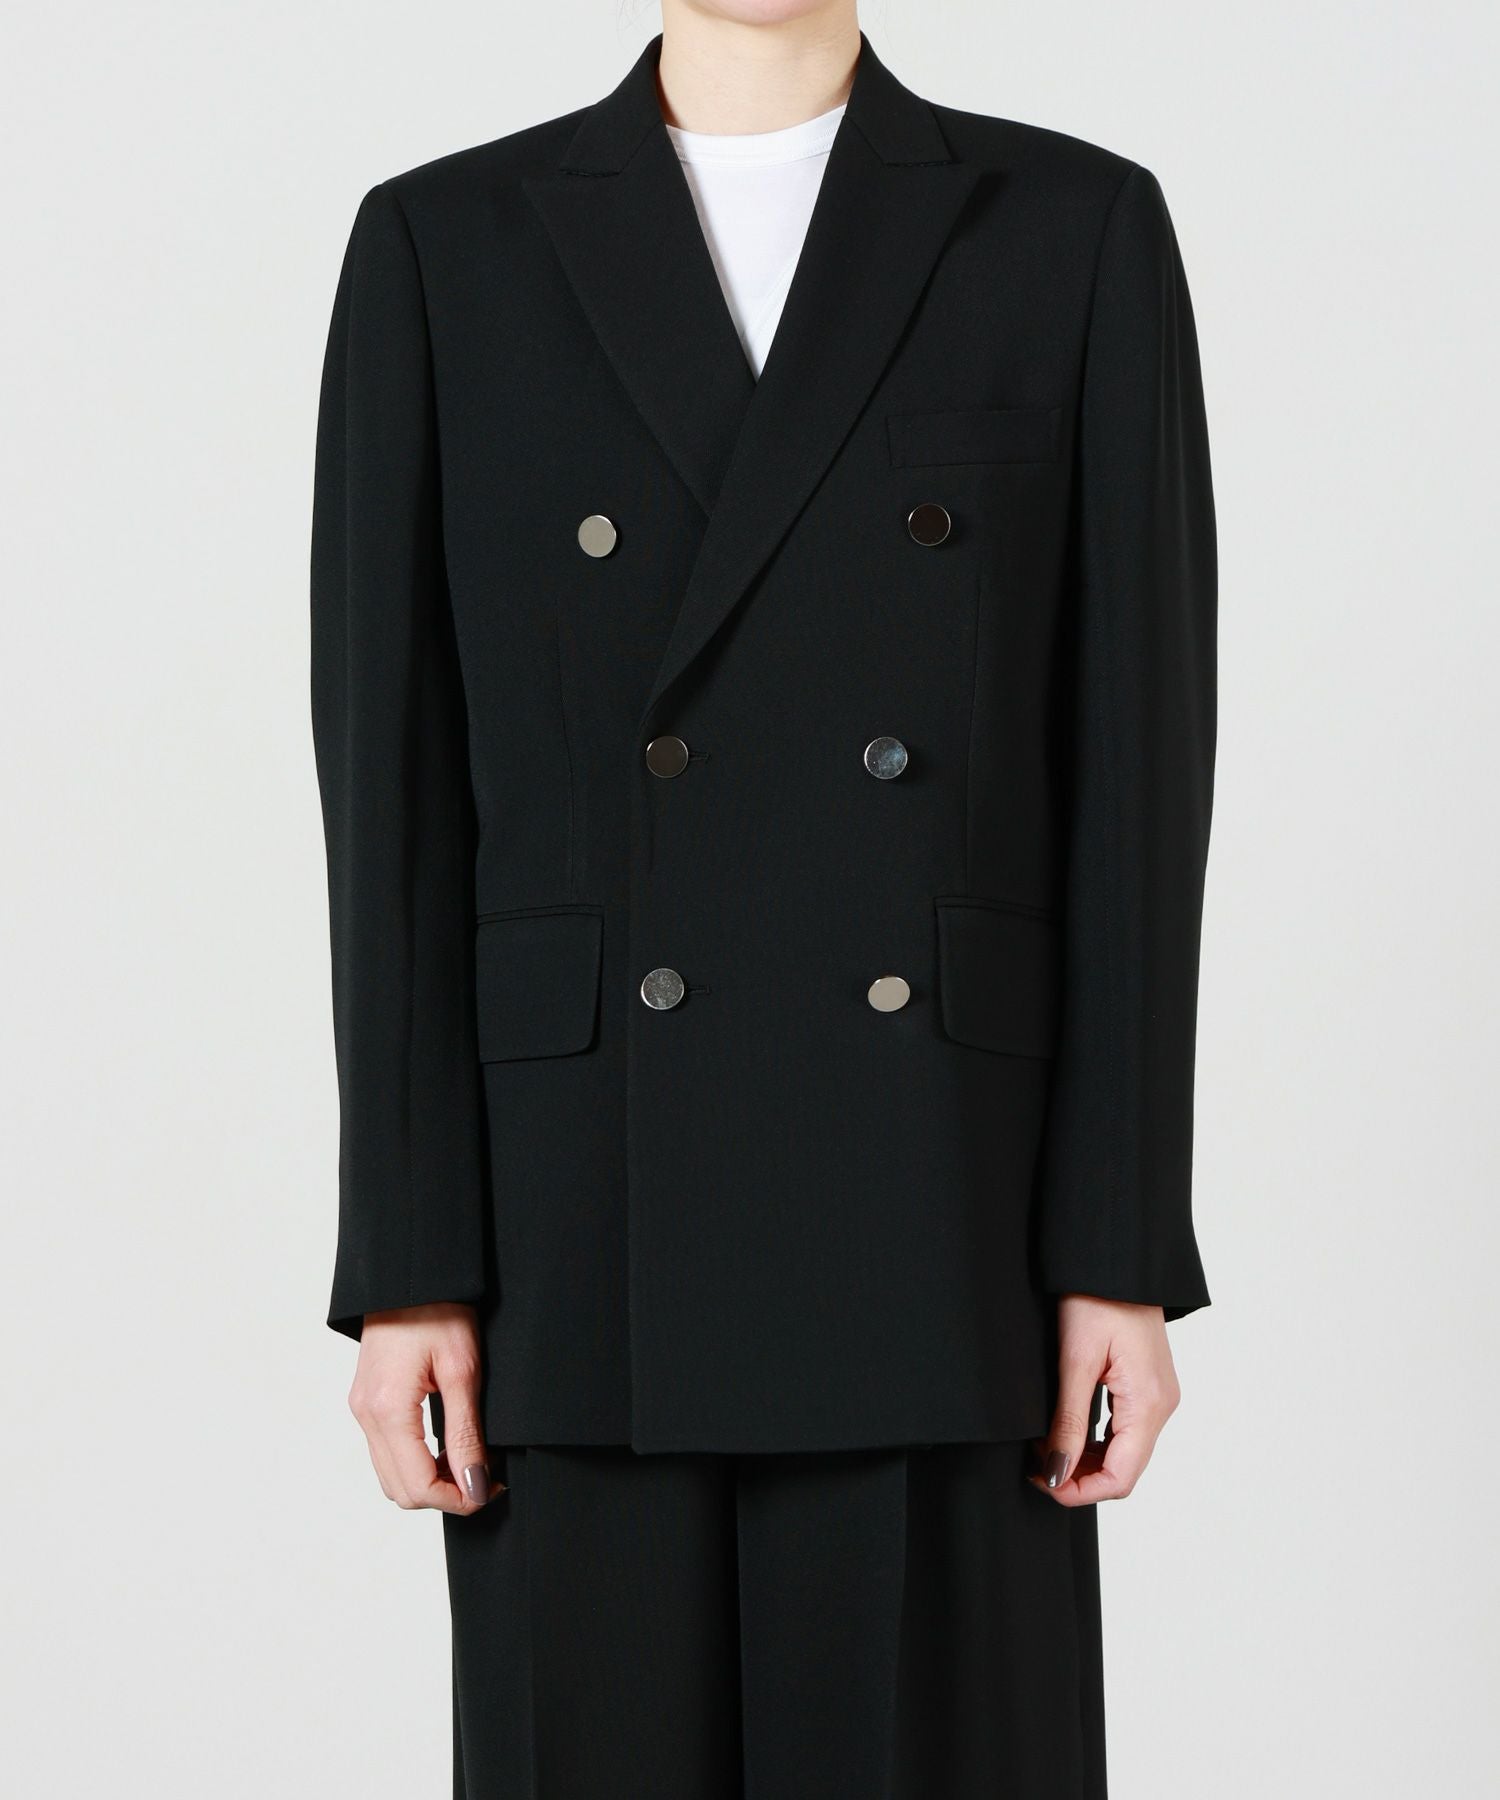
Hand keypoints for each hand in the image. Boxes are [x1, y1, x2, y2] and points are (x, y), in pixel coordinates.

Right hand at [347, 1303, 496, 1512]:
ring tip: (469, 1461)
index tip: (492, 1490)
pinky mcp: (365, 1402)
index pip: (419, 1486)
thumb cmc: (439, 1310)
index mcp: (387, 1409)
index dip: (459, 1499)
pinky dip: (415, 1462)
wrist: (410, 1273)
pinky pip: (386, 1452)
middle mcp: (365, 1416)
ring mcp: (360, 1410)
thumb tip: (476, 1486)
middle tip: (485, 1478)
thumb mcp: (463, 1370)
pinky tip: (446, 1445)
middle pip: (401, 1491)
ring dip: (429, 1481)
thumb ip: (466, 1434)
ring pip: (390, 1476)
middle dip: (444, 1496)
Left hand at [1030, 1295, 1179, 1506]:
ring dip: (1084, 1460)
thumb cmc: (1095, 1299)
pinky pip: (1124, 1430)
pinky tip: (1063, 1430)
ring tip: (1043, 1447)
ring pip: (1123, 1452)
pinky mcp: (1147, 1386)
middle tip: (1035, 1465)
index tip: (1042, 1482)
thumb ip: (1067, 1422)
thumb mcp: (1075, 1361)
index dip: (1080, 1491)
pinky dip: (1094, 1440)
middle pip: (1124, 1469)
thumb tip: (1056, 1475)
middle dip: (1079, 1478)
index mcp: (1148, 1404)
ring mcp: (1157, 1396)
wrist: (1116, 1259)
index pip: (1121, 1477)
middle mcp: (1161, 1406)